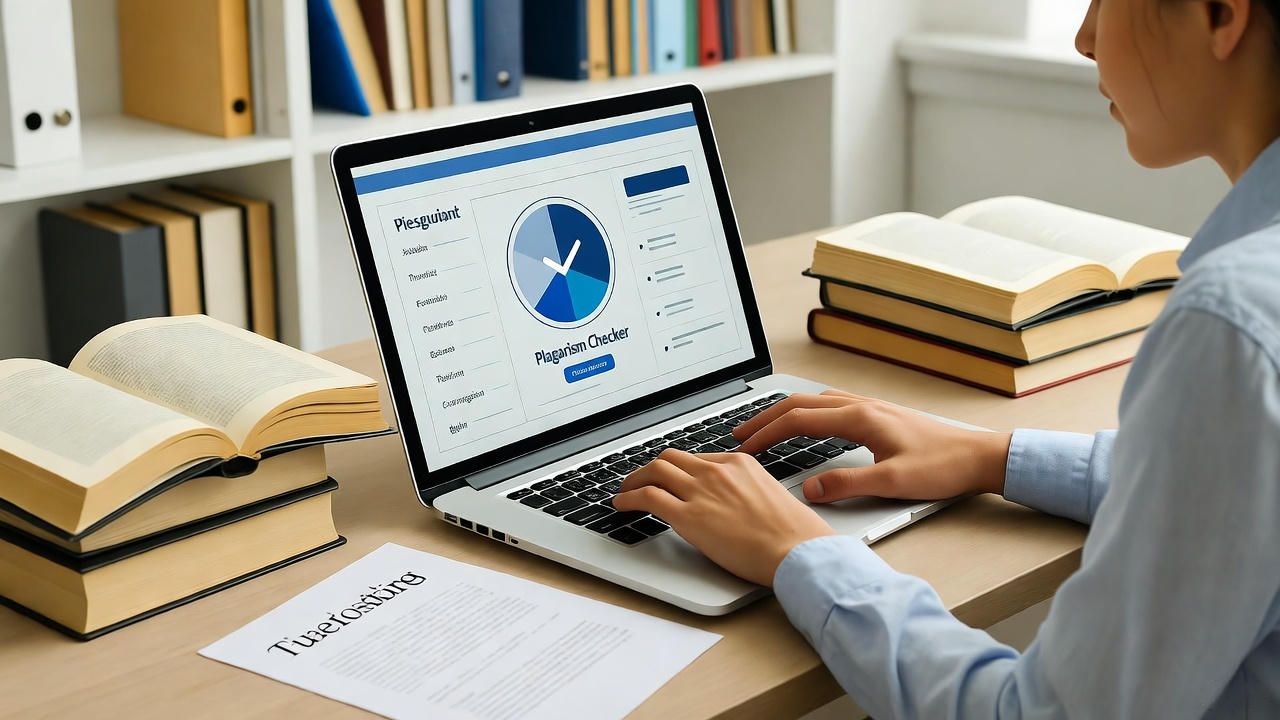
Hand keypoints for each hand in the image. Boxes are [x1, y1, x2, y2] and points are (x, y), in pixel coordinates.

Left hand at [613, 450, 834, 585]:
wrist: (798, 551)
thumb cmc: (794, 534)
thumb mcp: (771, 496)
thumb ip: (747, 491)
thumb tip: (733, 503)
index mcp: (740, 463)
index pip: (697, 459)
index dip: (678, 470)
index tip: (670, 479)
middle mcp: (717, 471)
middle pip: (671, 458)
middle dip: (651, 468)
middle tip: (640, 480)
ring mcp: (701, 491)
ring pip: (654, 471)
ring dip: (634, 480)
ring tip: (625, 491)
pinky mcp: (689, 516)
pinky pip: (648, 497)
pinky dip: (629, 497)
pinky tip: (622, 504)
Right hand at [734, 390, 1011, 503]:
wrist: (980, 456)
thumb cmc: (943, 467)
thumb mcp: (893, 483)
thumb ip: (847, 485)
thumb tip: (809, 489)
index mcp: (859, 418)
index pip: (798, 419)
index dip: (766, 432)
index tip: (743, 445)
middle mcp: (862, 405)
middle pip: (800, 404)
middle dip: (766, 418)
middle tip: (739, 433)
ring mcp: (871, 407)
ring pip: (815, 402)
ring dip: (786, 412)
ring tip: (766, 427)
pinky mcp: (880, 414)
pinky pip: (831, 406)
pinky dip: (808, 412)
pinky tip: (809, 425)